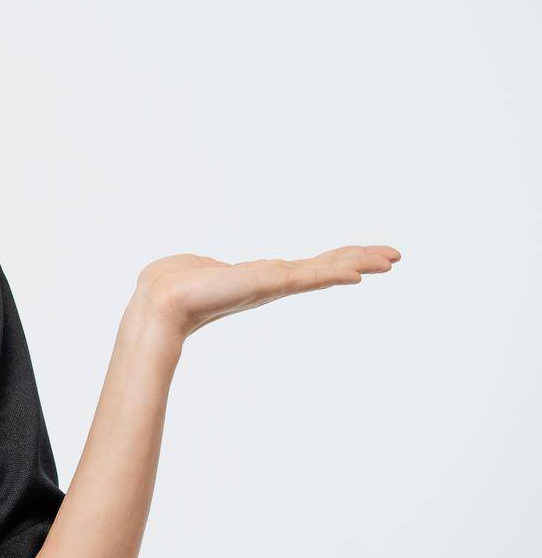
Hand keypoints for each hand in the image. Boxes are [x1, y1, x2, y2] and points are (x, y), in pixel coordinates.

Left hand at [133, 245, 400, 340]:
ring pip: (322, 271)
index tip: (364, 258)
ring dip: (356, 263)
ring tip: (388, 260)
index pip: (308, 267)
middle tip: (395, 257)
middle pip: (324, 268)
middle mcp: (273, 282)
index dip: (336, 261)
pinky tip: (355, 273)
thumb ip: (209, 269)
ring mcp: (272, 284)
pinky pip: (306, 276)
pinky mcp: (266, 284)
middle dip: (359, 261)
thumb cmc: (174, 286)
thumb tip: (201, 269)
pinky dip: (331, 273)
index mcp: (262, 277)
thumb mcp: (201, 269)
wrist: (162, 301)